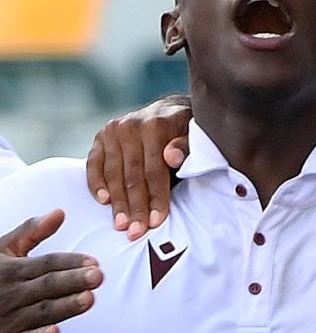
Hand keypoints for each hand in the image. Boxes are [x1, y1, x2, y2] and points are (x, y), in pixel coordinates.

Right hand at [0, 210, 102, 332]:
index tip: (95, 262)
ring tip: (88, 299)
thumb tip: (60, 212)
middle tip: (97, 276)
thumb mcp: (4, 248)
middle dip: (73, 281)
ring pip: (41, 311)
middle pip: (47, 286)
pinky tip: (56, 331)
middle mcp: (11, 292)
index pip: (47, 264)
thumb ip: (32, 231)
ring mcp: (9, 317)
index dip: (70, 262)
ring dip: (65, 306)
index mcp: (13, 269)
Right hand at [86, 95, 190, 240]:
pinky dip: (96, 184)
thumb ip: (186, 146)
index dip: (156, 197)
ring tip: (121, 225)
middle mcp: (130, 126)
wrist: (168, 110)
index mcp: (155, 125)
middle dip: (135, 207)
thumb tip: (171, 158)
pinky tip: (103, 201)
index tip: (156, 222)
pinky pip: (93, 164)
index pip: (154, 170)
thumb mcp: (194, 134)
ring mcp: (112, 131)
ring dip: (117, 202)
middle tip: (136, 232)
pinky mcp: (100, 137)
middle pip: (132, 175)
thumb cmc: (185, 130)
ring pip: (113, 174)